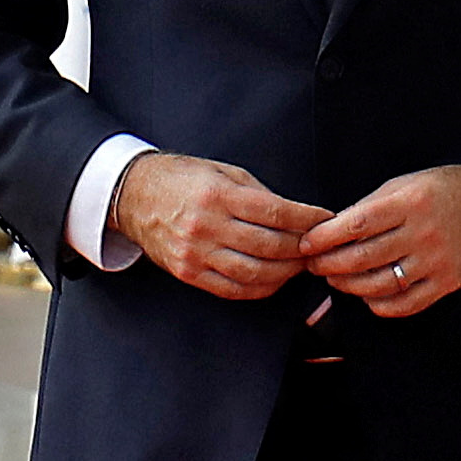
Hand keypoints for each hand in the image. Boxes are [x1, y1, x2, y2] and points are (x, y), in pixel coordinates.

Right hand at [110, 151, 331, 300]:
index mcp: (218, 194)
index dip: (307, 219)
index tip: (325, 220)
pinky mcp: (188, 273)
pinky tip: (275, 279)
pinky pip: (233, 289)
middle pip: (269, 246)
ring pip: (255, 273)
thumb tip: (298, 216)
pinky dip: (260, 288)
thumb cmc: (182, 179)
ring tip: (300, 265)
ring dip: (286, 272)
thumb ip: (259, 194)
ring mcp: (195, 253)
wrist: (135, 195)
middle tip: (318, 247)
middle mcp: (206, 225)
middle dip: (302, 249)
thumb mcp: (223, 172)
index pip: (275, 212)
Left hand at [301, 165, 460, 316]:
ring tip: (335, 278)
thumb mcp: (406, 184)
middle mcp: (422, 234)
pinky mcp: (446, 283)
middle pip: (362, 258)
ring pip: (379, 285)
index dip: (325, 238)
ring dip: (348, 286)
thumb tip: (333, 229)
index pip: (356, 225)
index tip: (306, 243)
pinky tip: (367, 296)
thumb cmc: (445, 191)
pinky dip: (379, 305)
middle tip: (313, 264)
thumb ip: (371, 206)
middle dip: (329, 264)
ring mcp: (435, 262)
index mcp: (409, 203)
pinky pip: (405, 304)